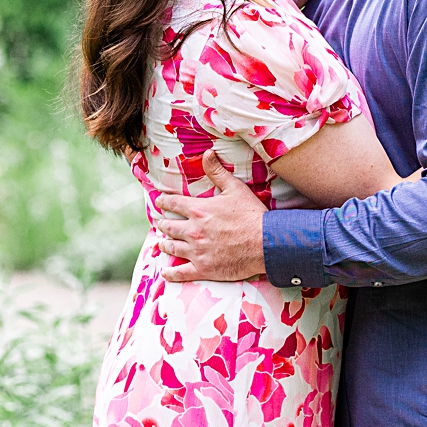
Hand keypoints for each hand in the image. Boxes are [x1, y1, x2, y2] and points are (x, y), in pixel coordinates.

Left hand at [156, 152, 267, 281]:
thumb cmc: (252, 215)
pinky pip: (180, 273)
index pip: (172, 203)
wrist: (266, 244)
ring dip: (165, 244)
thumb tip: (207, 153)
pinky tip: (166, 272)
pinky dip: (170, 273)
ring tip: (163, 243)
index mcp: (198, 210)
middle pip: (168, 226)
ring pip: (171, 247)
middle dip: (163, 224)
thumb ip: (217, 172)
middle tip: (162, 224)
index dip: (163, 201)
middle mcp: (192, 230)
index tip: (159, 201)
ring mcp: (196, 251)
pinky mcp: (203, 268)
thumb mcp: (236, 188)